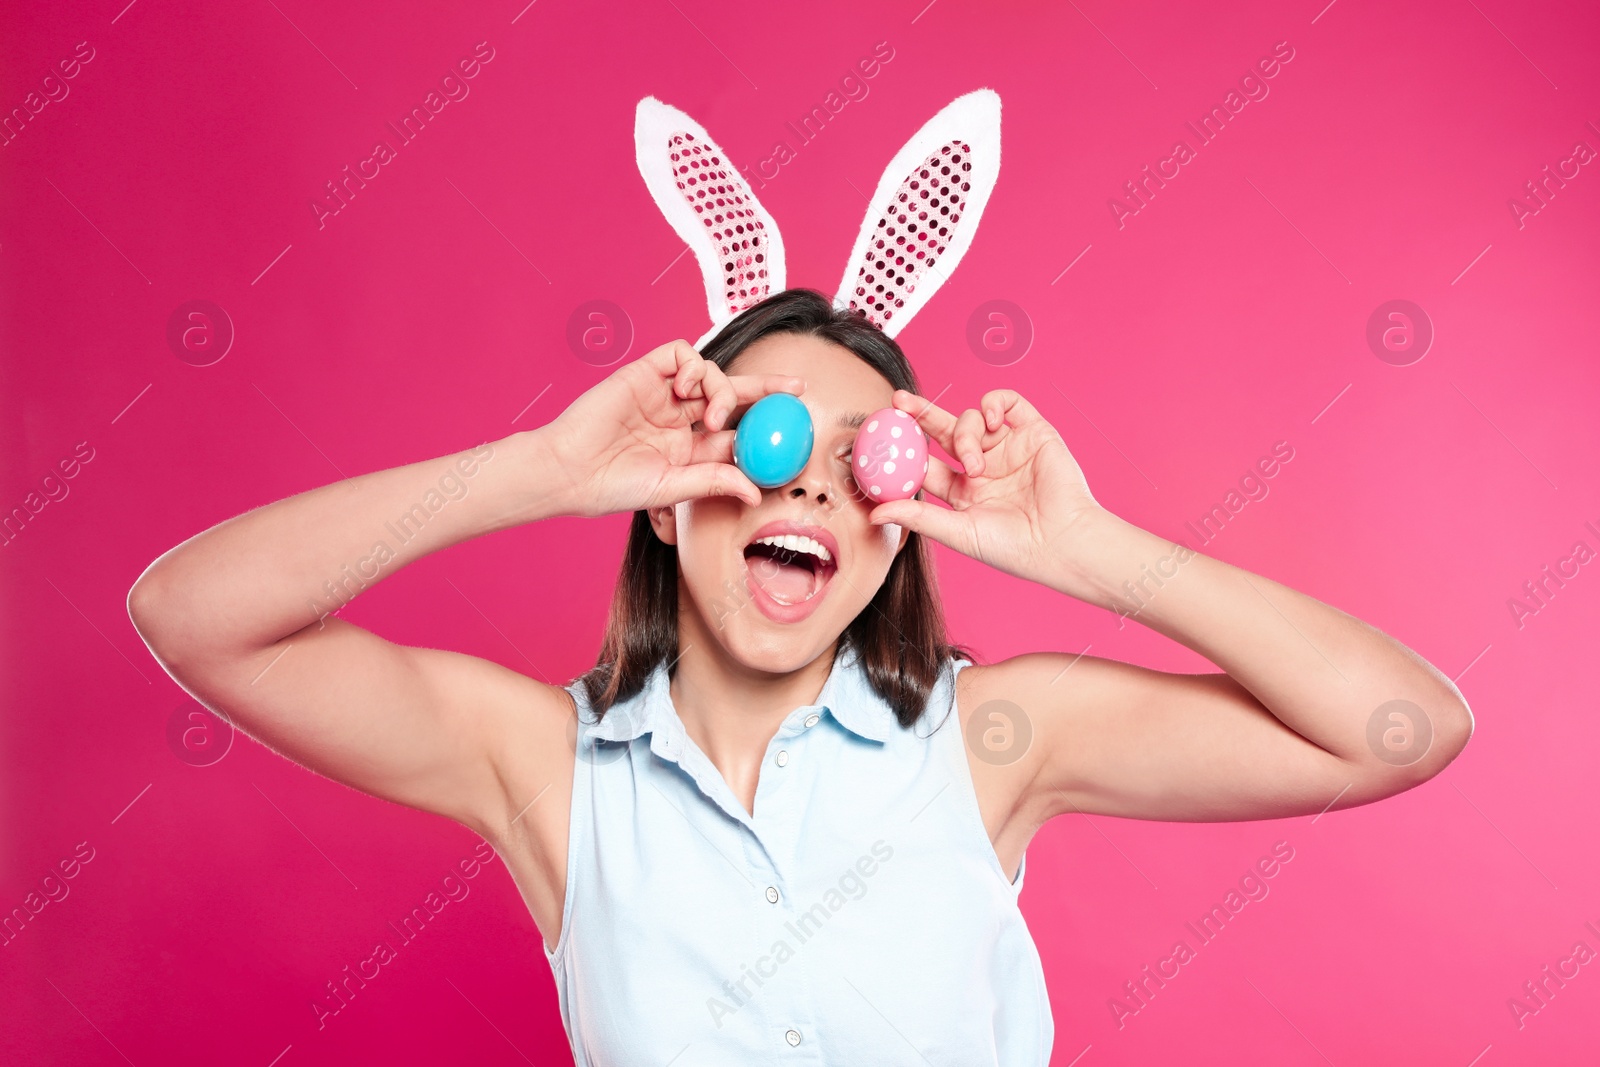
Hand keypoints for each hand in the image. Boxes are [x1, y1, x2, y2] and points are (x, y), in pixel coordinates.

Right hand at [542, 339, 803, 517]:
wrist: (568, 471)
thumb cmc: (612, 486)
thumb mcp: (672, 487)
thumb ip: (714, 482)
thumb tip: (756, 492)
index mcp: (691, 449)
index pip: (736, 431)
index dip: (764, 427)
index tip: (795, 429)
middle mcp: (681, 419)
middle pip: (733, 395)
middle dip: (765, 389)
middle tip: (796, 388)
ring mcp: (664, 394)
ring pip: (711, 373)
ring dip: (721, 389)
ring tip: (711, 416)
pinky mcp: (645, 374)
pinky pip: (682, 354)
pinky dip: (695, 366)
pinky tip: (688, 389)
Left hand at [867, 388, 1102, 586]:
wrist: (1062, 542)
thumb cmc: (1014, 548)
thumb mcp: (959, 532)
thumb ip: (918, 517)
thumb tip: (874, 514)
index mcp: (963, 492)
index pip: (927, 464)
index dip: (906, 450)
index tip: (884, 438)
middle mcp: (983, 467)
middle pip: (944, 432)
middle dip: (920, 415)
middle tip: (899, 401)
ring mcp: (1007, 448)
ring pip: (971, 419)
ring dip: (965, 434)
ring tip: (975, 464)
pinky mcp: (1032, 432)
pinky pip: (1008, 402)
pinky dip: (993, 403)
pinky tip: (990, 420)